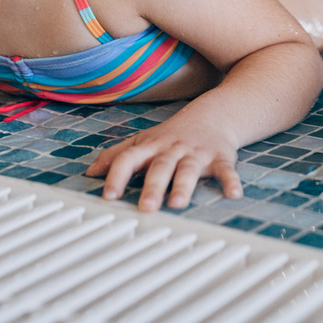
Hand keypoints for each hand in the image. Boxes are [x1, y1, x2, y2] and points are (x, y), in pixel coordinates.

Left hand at [86, 115, 243, 212]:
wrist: (213, 114)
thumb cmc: (172, 134)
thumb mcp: (143, 141)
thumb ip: (117, 155)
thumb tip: (90, 172)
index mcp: (151, 146)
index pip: (130, 158)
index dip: (117, 175)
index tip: (108, 196)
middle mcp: (173, 149)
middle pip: (161, 167)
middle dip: (153, 187)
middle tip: (145, 207)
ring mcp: (197, 153)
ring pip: (189, 170)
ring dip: (184, 186)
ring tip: (178, 204)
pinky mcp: (220, 157)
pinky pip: (226, 170)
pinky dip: (230, 181)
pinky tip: (233, 194)